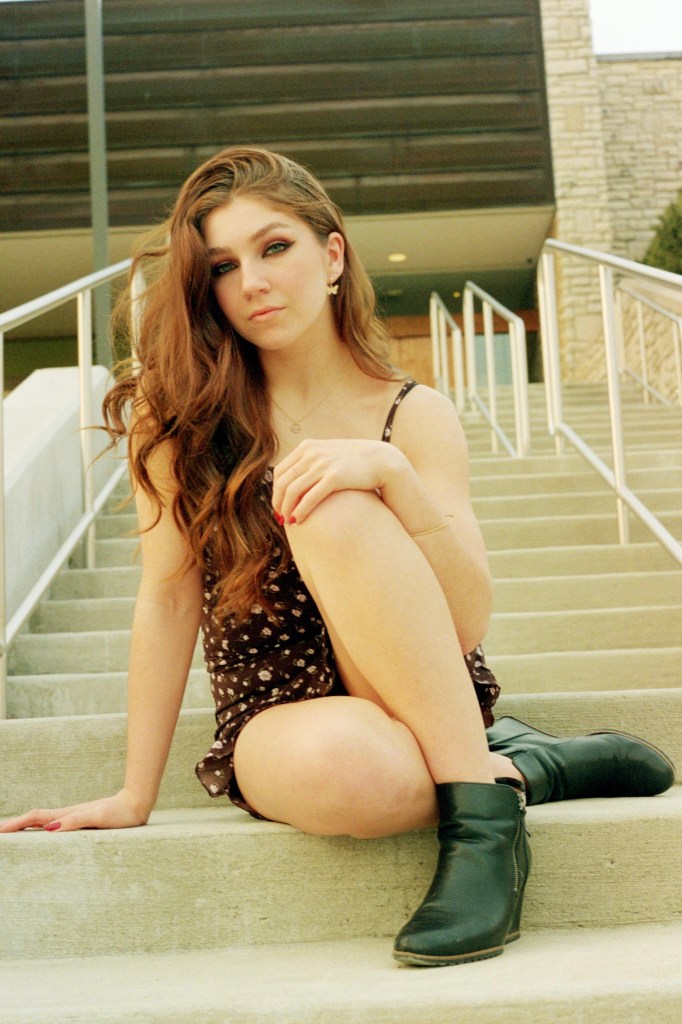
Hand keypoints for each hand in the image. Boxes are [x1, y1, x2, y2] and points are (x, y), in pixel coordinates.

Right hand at [0, 789, 149, 833]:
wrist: (136, 805)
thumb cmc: (119, 813)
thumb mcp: (98, 817)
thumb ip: (76, 821)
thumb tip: (50, 829)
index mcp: (68, 815)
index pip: (36, 819)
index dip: (16, 824)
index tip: (0, 830)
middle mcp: (67, 816)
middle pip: (35, 820)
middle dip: (15, 825)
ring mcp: (74, 818)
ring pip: (44, 823)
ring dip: (26, 827)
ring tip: (13, 835)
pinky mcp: (81, 822)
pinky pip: (55, 826)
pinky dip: (42, 829)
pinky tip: (41, 834)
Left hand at [272, 438, 405, 524]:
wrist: (381, 460)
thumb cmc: (355, 462)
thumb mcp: (329, 455)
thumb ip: (312, 462)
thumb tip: (296, 478)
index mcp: (308, 447)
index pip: (280, 471)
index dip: (275, 491)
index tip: (277, 505)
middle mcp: (312, 454)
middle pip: (284, 482)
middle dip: (278, 502)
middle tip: (279, 517)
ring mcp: (323, 464)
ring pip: (293, 490)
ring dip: (286, 508)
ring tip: (288, 521)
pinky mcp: (334, 477)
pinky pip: (310, 497)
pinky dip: (300, 510)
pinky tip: (298, 520)